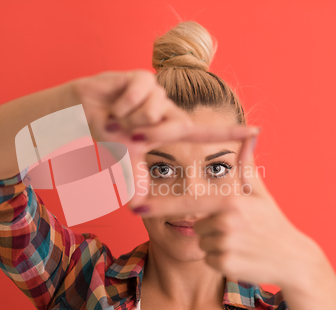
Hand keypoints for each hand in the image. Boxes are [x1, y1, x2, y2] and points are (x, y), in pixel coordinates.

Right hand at [73, 70, 259, 205]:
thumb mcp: (121, 161)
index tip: (257, 132)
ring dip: (130, 120)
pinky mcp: (142, 77)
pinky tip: (114, 105)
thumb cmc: (104, 136)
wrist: (78, 113)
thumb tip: (138, 207)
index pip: (204, 134)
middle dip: (148, 135)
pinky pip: (142, 92)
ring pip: (157, 111)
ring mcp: (157, 93)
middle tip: (122, 133)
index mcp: (168, 129)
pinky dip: (123, 104)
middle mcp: (167, 110)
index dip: (229, 134)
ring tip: (116, 117)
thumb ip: (133, 180)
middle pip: (178, 126)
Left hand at [133, 135, 326, 287]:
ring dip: (215, 243)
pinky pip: (209, 259)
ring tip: (241, 242)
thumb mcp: (261, 194)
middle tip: (237, 230)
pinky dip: (221, 259)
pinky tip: (241, 256)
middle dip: (211, 227)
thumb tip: (250, 134)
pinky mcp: (225, 265)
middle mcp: (225, 221)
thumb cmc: (274, 223)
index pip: (187, 202)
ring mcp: (225, 244)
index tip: (135, 206)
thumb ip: (247, 165)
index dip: (160, 203)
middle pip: (196, 224)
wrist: (294, 260)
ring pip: (201, 242)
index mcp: (230, 201)